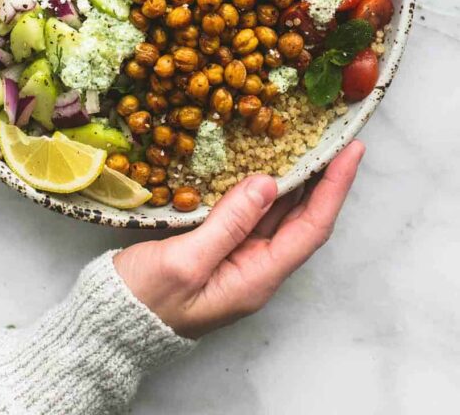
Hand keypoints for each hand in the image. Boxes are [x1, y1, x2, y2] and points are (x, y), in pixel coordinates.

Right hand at [115, 141, 363, 337]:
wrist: (109, 324)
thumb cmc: (145, 299)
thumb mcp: (185, 261)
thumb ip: (229, 223)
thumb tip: (268, 183)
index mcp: (256, 278)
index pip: (311, 228)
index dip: (334, 188)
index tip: (351, 150)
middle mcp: (255, 269)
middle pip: (302, 220)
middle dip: (324, 179)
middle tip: (337, 137)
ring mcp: (237, 260)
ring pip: (278, 215)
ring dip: (298, 180)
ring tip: (312, 143)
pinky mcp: (217, 249)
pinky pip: (251, 214)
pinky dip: (263, 187)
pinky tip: (263, 164)